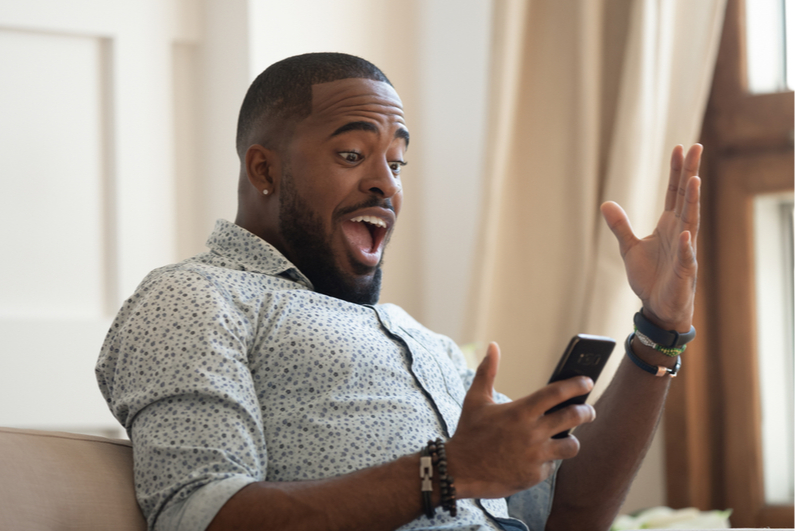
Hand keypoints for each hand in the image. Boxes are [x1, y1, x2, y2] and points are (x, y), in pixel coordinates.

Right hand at [446, 343, 595, 499]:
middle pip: (573, 417)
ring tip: (567, 437)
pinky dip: (548, 460)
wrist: (459, 471)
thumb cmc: (469, 432)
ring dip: (571, 440)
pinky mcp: (534, 475)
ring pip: (571, 445)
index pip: (557, 393)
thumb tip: (493, 346)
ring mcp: (535, 456)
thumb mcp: (475, 400)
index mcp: (520, 411)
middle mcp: (531, 433)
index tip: (587, 381)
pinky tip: (539, 457)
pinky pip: (551, 465)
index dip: (576, 385)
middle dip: (587, 411)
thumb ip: (487, 371)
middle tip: (589, 410)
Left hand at [600, 144, 701, 330]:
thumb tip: (605, 204)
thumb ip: (620, 226)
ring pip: (691, 222)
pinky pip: (686, 257)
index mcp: (669, 225)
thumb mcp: (629, 248)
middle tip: (696, 148)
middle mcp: (680, 233)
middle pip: (686, 198)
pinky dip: (687, 246)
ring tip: (695, 180)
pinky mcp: (683, 272)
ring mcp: (684, 251)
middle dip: (690, 173)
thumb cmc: (650, 277)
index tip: (679, 148)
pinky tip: (687, 233)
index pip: (674, 192)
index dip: (677, 171)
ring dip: (692, 202)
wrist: (657, 307)